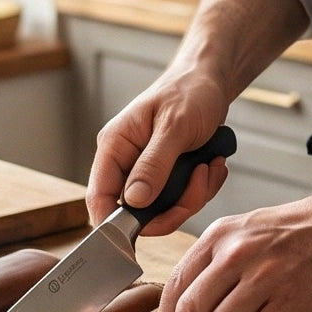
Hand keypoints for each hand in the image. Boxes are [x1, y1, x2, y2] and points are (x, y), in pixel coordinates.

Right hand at [85, 73, 230, 234]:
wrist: (211, 81)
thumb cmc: (190, 92)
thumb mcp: (174, 127)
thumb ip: (153, 165)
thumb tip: (133, 201)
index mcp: (114, 146)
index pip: (98, 196)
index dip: (113, 222)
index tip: (142, 231)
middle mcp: (126, 162)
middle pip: (136, 212)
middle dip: (172, 207)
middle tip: (199, 183)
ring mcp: (147, 172)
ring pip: (163, 210)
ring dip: (193, 196)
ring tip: (209, 166)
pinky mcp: (168, 177)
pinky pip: (181, 200)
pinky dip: (202, 188)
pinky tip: (212, 164)